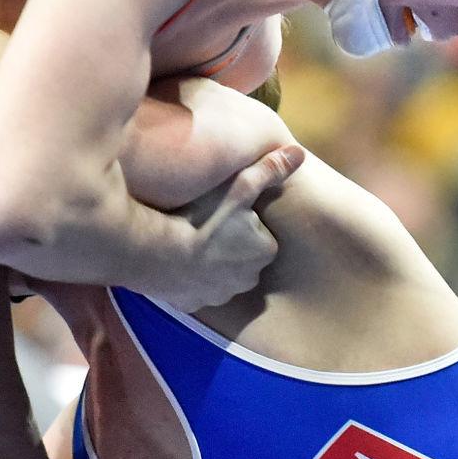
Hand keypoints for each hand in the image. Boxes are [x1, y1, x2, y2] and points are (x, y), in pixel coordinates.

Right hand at [157, 143, 304, 310]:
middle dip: (229, 245)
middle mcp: (249, 279)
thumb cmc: (202, 220)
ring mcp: (221, 296)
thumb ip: (269, 170)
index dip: (242, 223)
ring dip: (210, 263)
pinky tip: (178, 262)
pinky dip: (190, 280)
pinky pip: (197, 290)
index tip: (224, 214)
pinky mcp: (195, 304)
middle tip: (206, 226)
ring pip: (220, 275)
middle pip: (242, 257)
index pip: (260, 235)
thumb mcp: (239, 187)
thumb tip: (298, 153)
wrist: (159, 253)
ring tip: (190, 243)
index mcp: (265, 251)